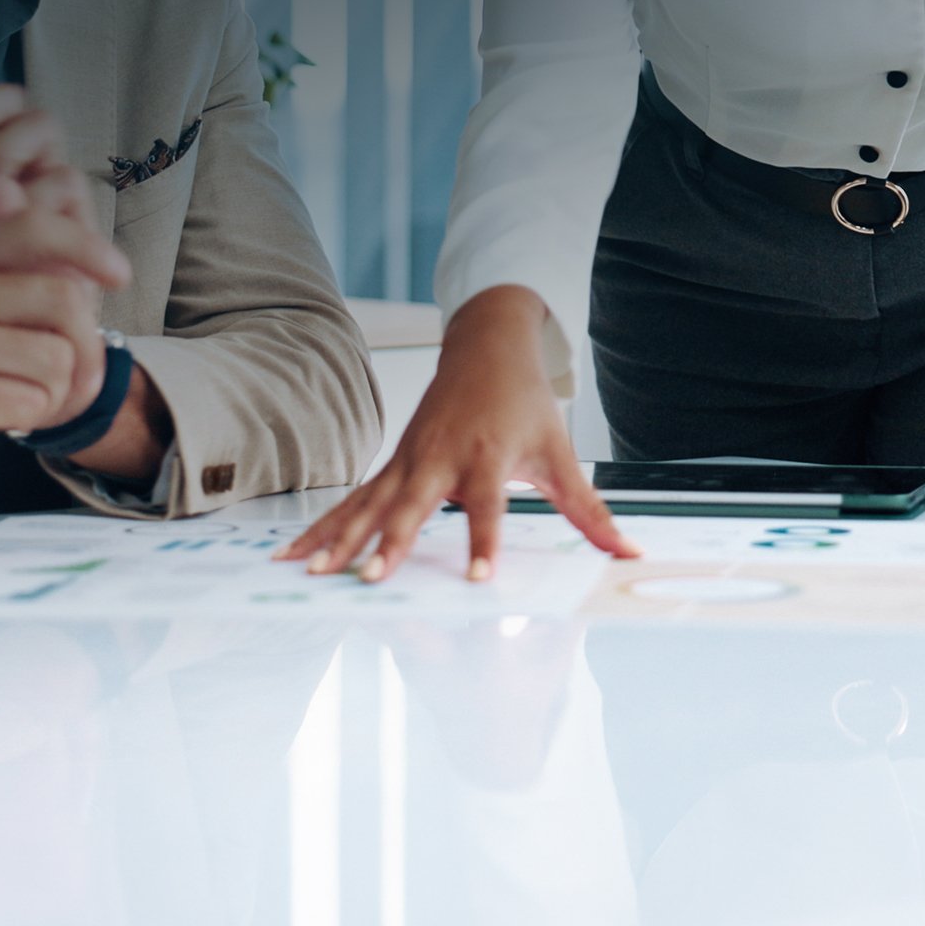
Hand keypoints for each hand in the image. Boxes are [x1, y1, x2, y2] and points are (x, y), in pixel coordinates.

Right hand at [0, 201, 132, 535]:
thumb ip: (18, 287)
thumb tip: (101, 269)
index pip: (35, 230)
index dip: (88, 247)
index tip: (120, 274)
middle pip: (65, 300)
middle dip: (82, 348)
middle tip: (55, 377)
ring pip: (58, 357)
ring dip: (52, 392)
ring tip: (10, 396)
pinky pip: (34, 400)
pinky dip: (29, 417)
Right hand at [284, 286, 636, 581]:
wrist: (486, 345)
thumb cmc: (525, 402)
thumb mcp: (561, 453)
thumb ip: (589, 510)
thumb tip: (630, 549)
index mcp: (487, 456)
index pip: (488, 506)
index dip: (484, 541)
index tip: (479, 580)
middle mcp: (442, 459)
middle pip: (414, 506)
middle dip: (390, 543)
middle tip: (369, 580)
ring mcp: (409, 460)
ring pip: (369, 504)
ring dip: (339, 538)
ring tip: (312, 573)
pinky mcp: (391, 464)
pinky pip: (353, 500)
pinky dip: (324, 526)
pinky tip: (294, 555)